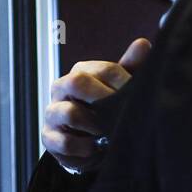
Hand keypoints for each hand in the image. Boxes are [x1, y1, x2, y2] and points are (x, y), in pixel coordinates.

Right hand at [41, 37, 150, 173]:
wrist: (90, 143)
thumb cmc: (105, 110)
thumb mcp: (119, 89)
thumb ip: (130, 67)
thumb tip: (142, 44)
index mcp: (79, 73)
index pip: (102, 69)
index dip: (123, 83)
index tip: (136, 97)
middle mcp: (61, 88)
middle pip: (77, 82)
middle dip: (103, 99)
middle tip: (120, 114)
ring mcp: (52, 112)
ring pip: (70, 113)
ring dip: (94, 126)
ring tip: (108, 133)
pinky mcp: (48, 137)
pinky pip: (64, 142)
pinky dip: (84, 147)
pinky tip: (96, 147)